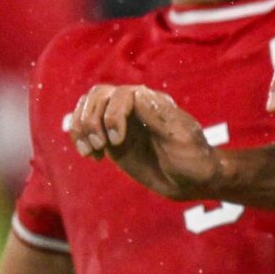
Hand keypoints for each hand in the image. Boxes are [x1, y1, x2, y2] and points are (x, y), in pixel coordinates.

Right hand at [65, 83, 220, 199]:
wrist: (193, 180)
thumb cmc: (193, 159)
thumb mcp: (181, 138)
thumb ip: (160, 117)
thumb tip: (138, 93)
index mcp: (151, 101)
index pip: (121, 94)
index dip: (113, 114)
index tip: (117, 141)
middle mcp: (133, 107)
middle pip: (99, 95)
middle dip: (92, 119)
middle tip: (101, 145)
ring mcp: (121, 122)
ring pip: (88, 108)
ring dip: (82, 128)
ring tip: (92, 151)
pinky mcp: (112, 139)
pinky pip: (87, 128)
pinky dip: (80, 138)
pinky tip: (92, 156)